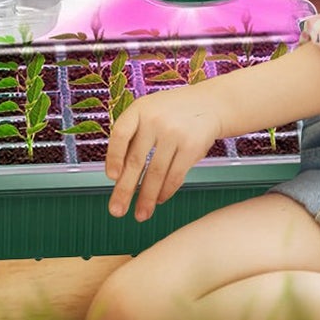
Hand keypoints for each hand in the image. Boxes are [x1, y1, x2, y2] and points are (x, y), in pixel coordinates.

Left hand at [105, 84, 226, 221]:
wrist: (209, 103)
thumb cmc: (170, 113)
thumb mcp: (148, 112)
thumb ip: (133, 137)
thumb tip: (117, 176)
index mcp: (139, 110)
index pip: (120, 134)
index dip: (113, 157)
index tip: (111, 178)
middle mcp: (155, 120)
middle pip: (136, 160)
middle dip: (125, 190)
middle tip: (116, 211)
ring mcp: (174, 133)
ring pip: (156, 173)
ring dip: (147, 199)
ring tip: (140, 215)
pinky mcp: (191, 147)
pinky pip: (174, 175)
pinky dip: (165, 192)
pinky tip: (159, 201)